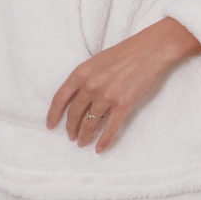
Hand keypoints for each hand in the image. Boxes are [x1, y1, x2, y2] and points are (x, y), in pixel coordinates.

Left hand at [46, 18, 200, 153]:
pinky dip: (104, 141)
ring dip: (85, 136)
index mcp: (81, 73)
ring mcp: (106, 96)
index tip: (50, 126)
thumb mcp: (96, 62)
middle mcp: (90, 86)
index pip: (60, 99)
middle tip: (71, 137)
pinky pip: (110, 128)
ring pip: (90, 123)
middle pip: (74, 114)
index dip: (53, 115)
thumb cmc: (124, 54)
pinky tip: (99, 149)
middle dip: (71, 128)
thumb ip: (84, 79)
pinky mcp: (123, 105)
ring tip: (82, 143)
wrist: (150, 50)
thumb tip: (76, 99)